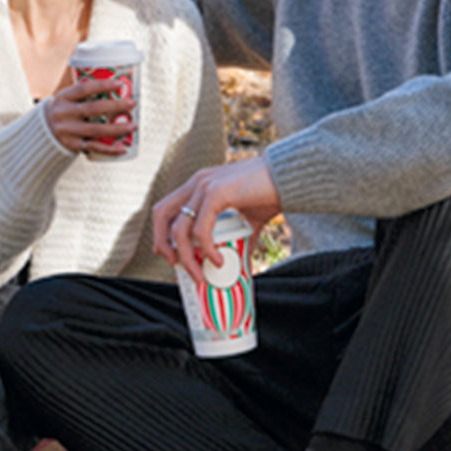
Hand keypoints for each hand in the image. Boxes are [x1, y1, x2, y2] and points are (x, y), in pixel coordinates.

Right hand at [43, 78, 137, 156]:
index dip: (102, 85)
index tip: (120, 83)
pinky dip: (110, 149)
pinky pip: (94, 147)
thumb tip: (117, 84)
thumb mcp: (67, 97)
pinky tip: (123, 148)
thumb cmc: (64, 109)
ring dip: (117, 128)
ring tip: (133, 126)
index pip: (84, 89)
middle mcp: (64, 113)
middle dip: (115, 106)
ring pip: (96, 130)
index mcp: (63, 97)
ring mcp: (68, 131)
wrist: (44, 130)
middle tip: (133, 103)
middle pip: (93, 109)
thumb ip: (84, 91)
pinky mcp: (72, 145)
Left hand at [153, 156, 281, 282]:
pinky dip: (206, 249)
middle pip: (161, 214)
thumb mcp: (248, 217)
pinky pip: (201, 228)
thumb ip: (238, 234)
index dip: (161, 233)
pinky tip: (218, 260)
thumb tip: (237, 258)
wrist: (289, 177)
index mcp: (200, 185)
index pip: (167, 208)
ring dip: (186, 256)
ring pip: (179, 228)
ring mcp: (205, 186)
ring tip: (200, 273)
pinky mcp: (217, 192)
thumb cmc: (270, 192)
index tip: (170, 255)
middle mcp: (198, 183)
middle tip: (176, 265)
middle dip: (163, 244)